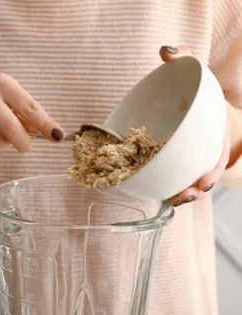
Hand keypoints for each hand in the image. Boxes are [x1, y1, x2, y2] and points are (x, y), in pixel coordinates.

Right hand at [0, 73, 64, 152]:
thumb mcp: (13, 104)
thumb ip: (30, 118)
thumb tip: (55, 134)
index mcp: (3, 83)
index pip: (29, 107)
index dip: (45, 124)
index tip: (58, 136)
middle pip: (11, 128)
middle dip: (23, 143)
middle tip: (26, 146)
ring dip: (4, 144)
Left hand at [159, 46, 230, 206]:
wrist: (202, 107)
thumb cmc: (198, 95)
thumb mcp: (195, 74)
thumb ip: (184, 58)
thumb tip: (165, 51)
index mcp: (214, 134)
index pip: (217, 155)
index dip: (212, 170)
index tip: (204, 183)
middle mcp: (205, 149)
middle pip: (204, 174)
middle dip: (195, 188)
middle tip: (184, 197)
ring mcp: (191, 157)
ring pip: (189, 179)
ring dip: (182, 194)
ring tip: (172, 201)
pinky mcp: (176, 160)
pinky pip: (175, 175)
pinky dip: (168, 185)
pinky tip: (159, 194)